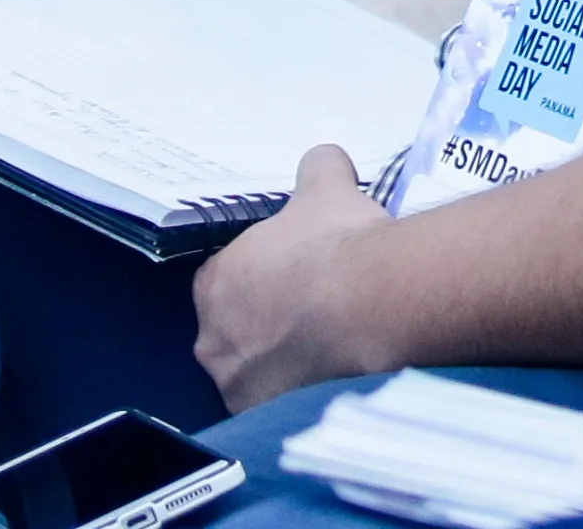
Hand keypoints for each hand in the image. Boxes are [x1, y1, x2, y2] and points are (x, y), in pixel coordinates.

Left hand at [190, 146, 407, 405]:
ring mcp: (239, 387)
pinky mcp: (273, 421)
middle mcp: (213, 341)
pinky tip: (335, 376)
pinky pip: (282, 408)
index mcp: (215, 283)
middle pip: (237, 330)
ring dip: (285, 361)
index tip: (296, 274)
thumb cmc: (337, 247)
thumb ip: (317, 170)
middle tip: (316, 310)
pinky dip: (303, 395)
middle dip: (270, 322)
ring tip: (331, 345)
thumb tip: (324, 161)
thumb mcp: (327, 188)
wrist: (368, 307)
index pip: (227, 279)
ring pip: (258, 373)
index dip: (263, 275)